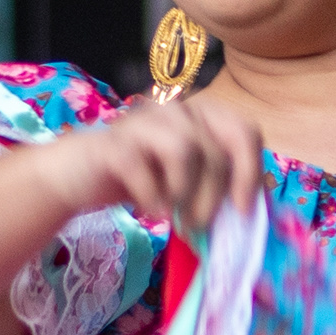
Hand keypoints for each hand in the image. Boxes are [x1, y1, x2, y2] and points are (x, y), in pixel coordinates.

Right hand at [38, 97, 268, 233]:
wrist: (77, 178)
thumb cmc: (139, 180)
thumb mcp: (187, 182)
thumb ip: (219, 183)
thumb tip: (258, 206)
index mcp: (199, 115)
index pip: (245, 131)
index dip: (250, 172)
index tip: (242, 211)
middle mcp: (175, 109)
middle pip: (217, 147)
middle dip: (215, 194)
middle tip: (201, 224)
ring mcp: (143, 121)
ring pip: (186, 150)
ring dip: (186, 194)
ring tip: (176, 217)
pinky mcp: (114, 142)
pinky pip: (146, 169)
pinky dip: (153, 197)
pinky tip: (150, 210)